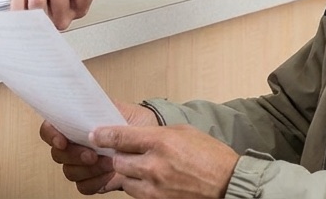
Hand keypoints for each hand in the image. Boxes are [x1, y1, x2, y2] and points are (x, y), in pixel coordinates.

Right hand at [41, 101, 157, 193]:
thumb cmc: (135, 124)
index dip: (51, 135)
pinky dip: (96, 182)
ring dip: (88, 169)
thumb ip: (99, 108)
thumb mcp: (119, 109)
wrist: (151, 143)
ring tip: (109, 163)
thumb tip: (85, 106)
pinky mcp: (93, 180)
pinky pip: (84, 187)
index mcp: (76, 125)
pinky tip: (109, 174)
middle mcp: (75, 145)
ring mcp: (82, 164)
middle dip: (74, 155)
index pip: (49, 128)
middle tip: (92, 154)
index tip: (62, 140)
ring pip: (70, 172)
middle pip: (57, 155)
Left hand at [93, 124, 239, 198]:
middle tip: (127, 152)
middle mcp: (154, 165)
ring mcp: (155, 187)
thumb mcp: (185, 132)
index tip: (95, 134)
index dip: (103, 135)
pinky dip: (139, 187)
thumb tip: (136, 135)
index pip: (119, 137)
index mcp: (161, 141)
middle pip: (118, 160)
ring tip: (144, 168)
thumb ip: (157, 133)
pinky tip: (151, 181)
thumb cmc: (212, 157)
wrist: (229, 184)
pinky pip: (136, 194)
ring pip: (124, 179)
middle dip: (120, 156)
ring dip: (129, 173)